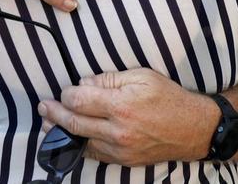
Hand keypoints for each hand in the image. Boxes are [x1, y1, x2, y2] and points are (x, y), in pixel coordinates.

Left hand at [37, 69, 217, 165]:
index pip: (79, 100)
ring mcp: (120, 149)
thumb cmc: (169, 97)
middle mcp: (118, 130)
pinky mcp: (125, 160)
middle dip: (54, 114)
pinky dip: (82, 144)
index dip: (66, 95)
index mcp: (121, 105)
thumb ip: (109, 79)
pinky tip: (73, 137)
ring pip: (81, 141)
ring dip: (62, 132)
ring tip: (48, 124)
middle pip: (74, 123)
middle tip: (43, 108)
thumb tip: (84, 84)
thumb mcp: (141, 76)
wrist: (194, 128)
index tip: (64, 91)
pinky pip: (95, 154)